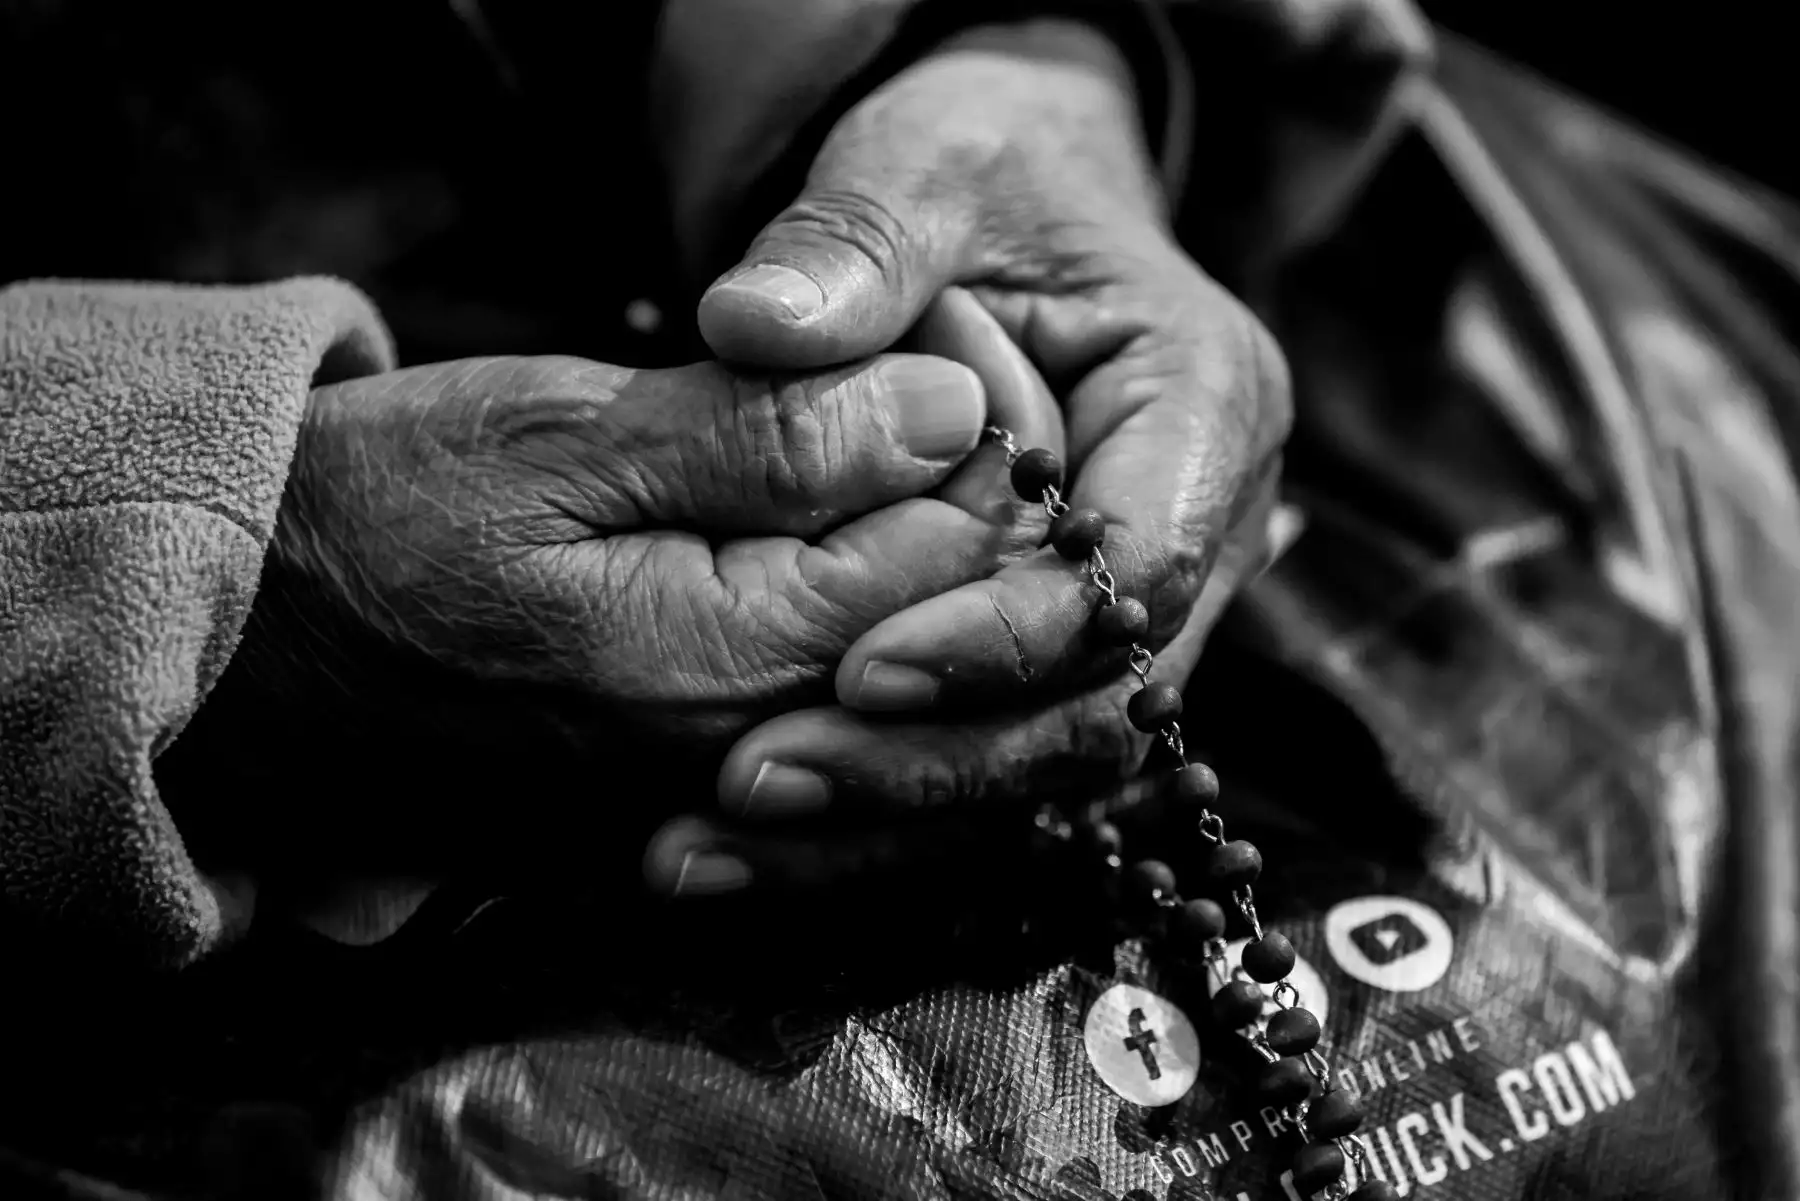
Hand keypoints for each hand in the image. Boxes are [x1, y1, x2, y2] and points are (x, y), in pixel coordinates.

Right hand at [165, 335, 1062, 878]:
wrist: (232, 655)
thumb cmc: (370, 519)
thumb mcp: (561, 437)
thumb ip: (768, 438)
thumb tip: (951, 412)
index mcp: (726, 663)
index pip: (955, 555)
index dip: (970, 440)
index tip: (932, 357)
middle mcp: (744, 764)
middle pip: (945, 635)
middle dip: (952, 511)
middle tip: (908, 405)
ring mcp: (713, 806)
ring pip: (897, 685)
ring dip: (904, 572)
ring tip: (848, 470)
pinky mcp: (676, 814)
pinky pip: (825, 731)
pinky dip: (847, 639)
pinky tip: (805, 561)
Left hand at [648, 19, 1289, 891]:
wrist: (1009, 207)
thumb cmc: (983, 177)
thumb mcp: (922, 170)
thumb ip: (852, 243)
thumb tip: (751, 325)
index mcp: (1206, 402)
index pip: (1142, 571)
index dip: (1011, 640)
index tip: (862, 671)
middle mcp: (1203, 527)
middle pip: (1101, 702)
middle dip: (939, 761)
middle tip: (759, 779)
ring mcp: (1142, 606)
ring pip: (1047, 761)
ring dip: (895, 815)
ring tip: (720, 840)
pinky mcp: (1065, 650)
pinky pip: (992, 757)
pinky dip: (882, 807)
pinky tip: (750, 840)